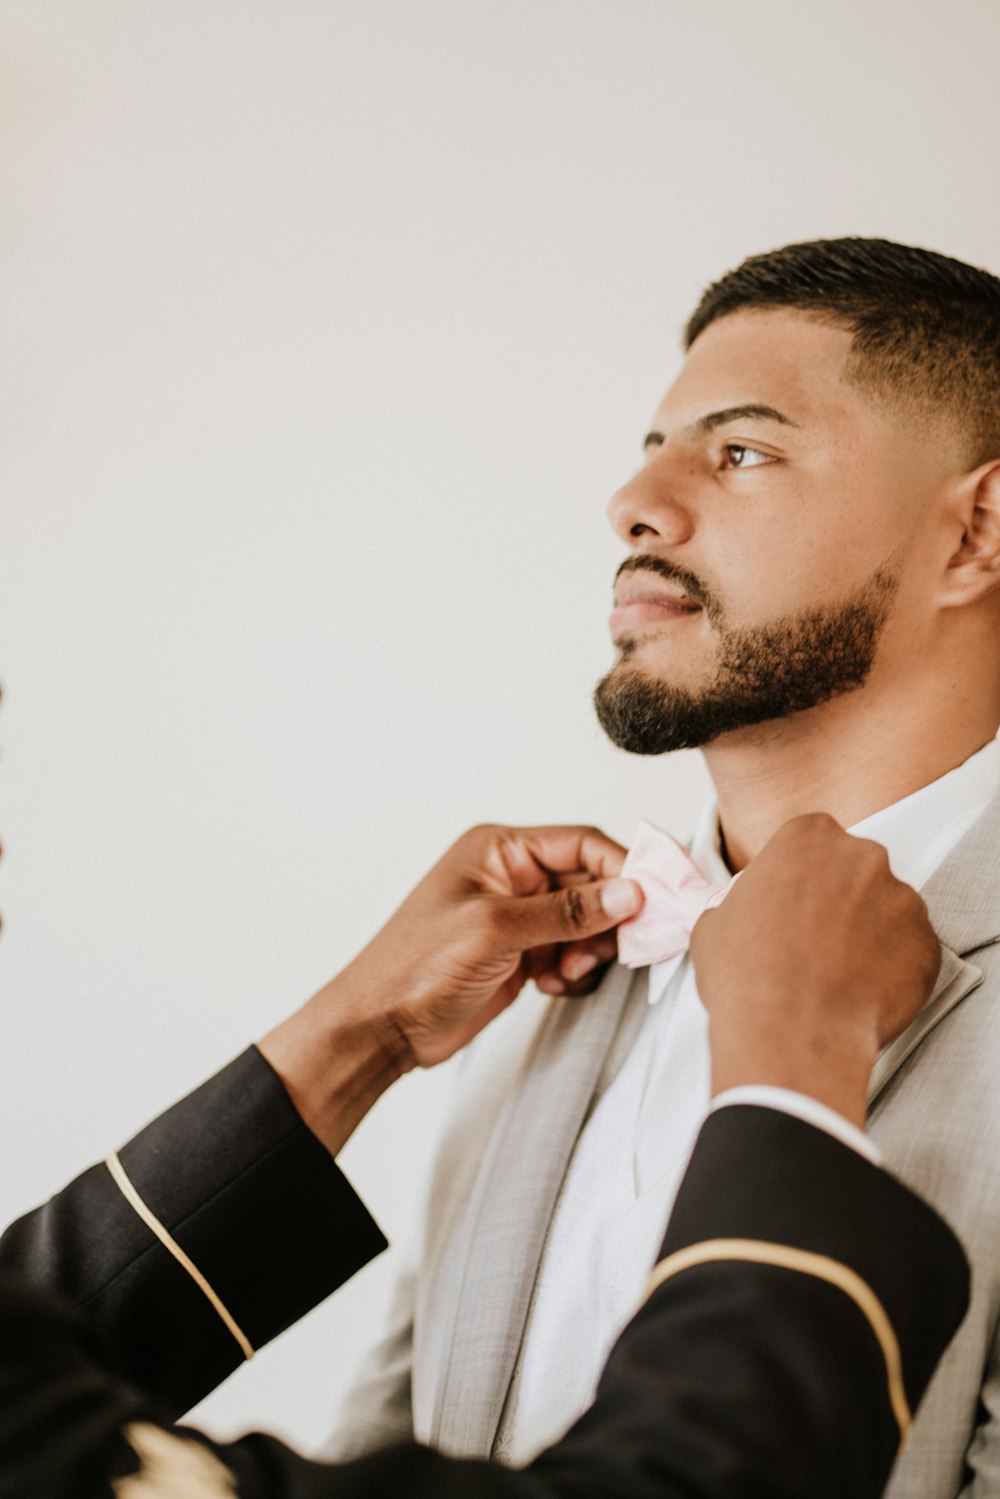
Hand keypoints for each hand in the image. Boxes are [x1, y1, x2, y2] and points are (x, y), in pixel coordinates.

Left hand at [259, 823, 641, 1151]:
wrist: (382, 1028)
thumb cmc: (414, 968)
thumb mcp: (496, 931)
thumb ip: (567, 912)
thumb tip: (629, 892)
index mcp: (500, 850)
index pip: (582, 844)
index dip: (624, 869)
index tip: (656, 899)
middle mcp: (512, 878)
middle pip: (592, 884)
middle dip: (609, 918)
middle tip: (621, 947)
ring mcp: (518, 918)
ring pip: (588, 923)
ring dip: (591, 950)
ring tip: (566, 972)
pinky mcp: (521, 955)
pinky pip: (572, 953)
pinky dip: (574, 971)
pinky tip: (551, 985)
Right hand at [690, 814, 940, 1128]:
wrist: (791, 1035)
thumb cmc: (744, 976)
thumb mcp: (715, 923)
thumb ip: (744, 901)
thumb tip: (749, 913)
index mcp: (808, 837)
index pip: (811, 843)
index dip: (799, 878)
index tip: (791, 907)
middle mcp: (863, 856)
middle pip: (855, 870)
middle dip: (840, 899)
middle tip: (814, 942)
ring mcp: (903, 899)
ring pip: (887, 910)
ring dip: (868, 934)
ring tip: (837, 975)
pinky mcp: (928, 945)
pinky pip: (911, 951)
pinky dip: (892, 969)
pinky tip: (860, 994)